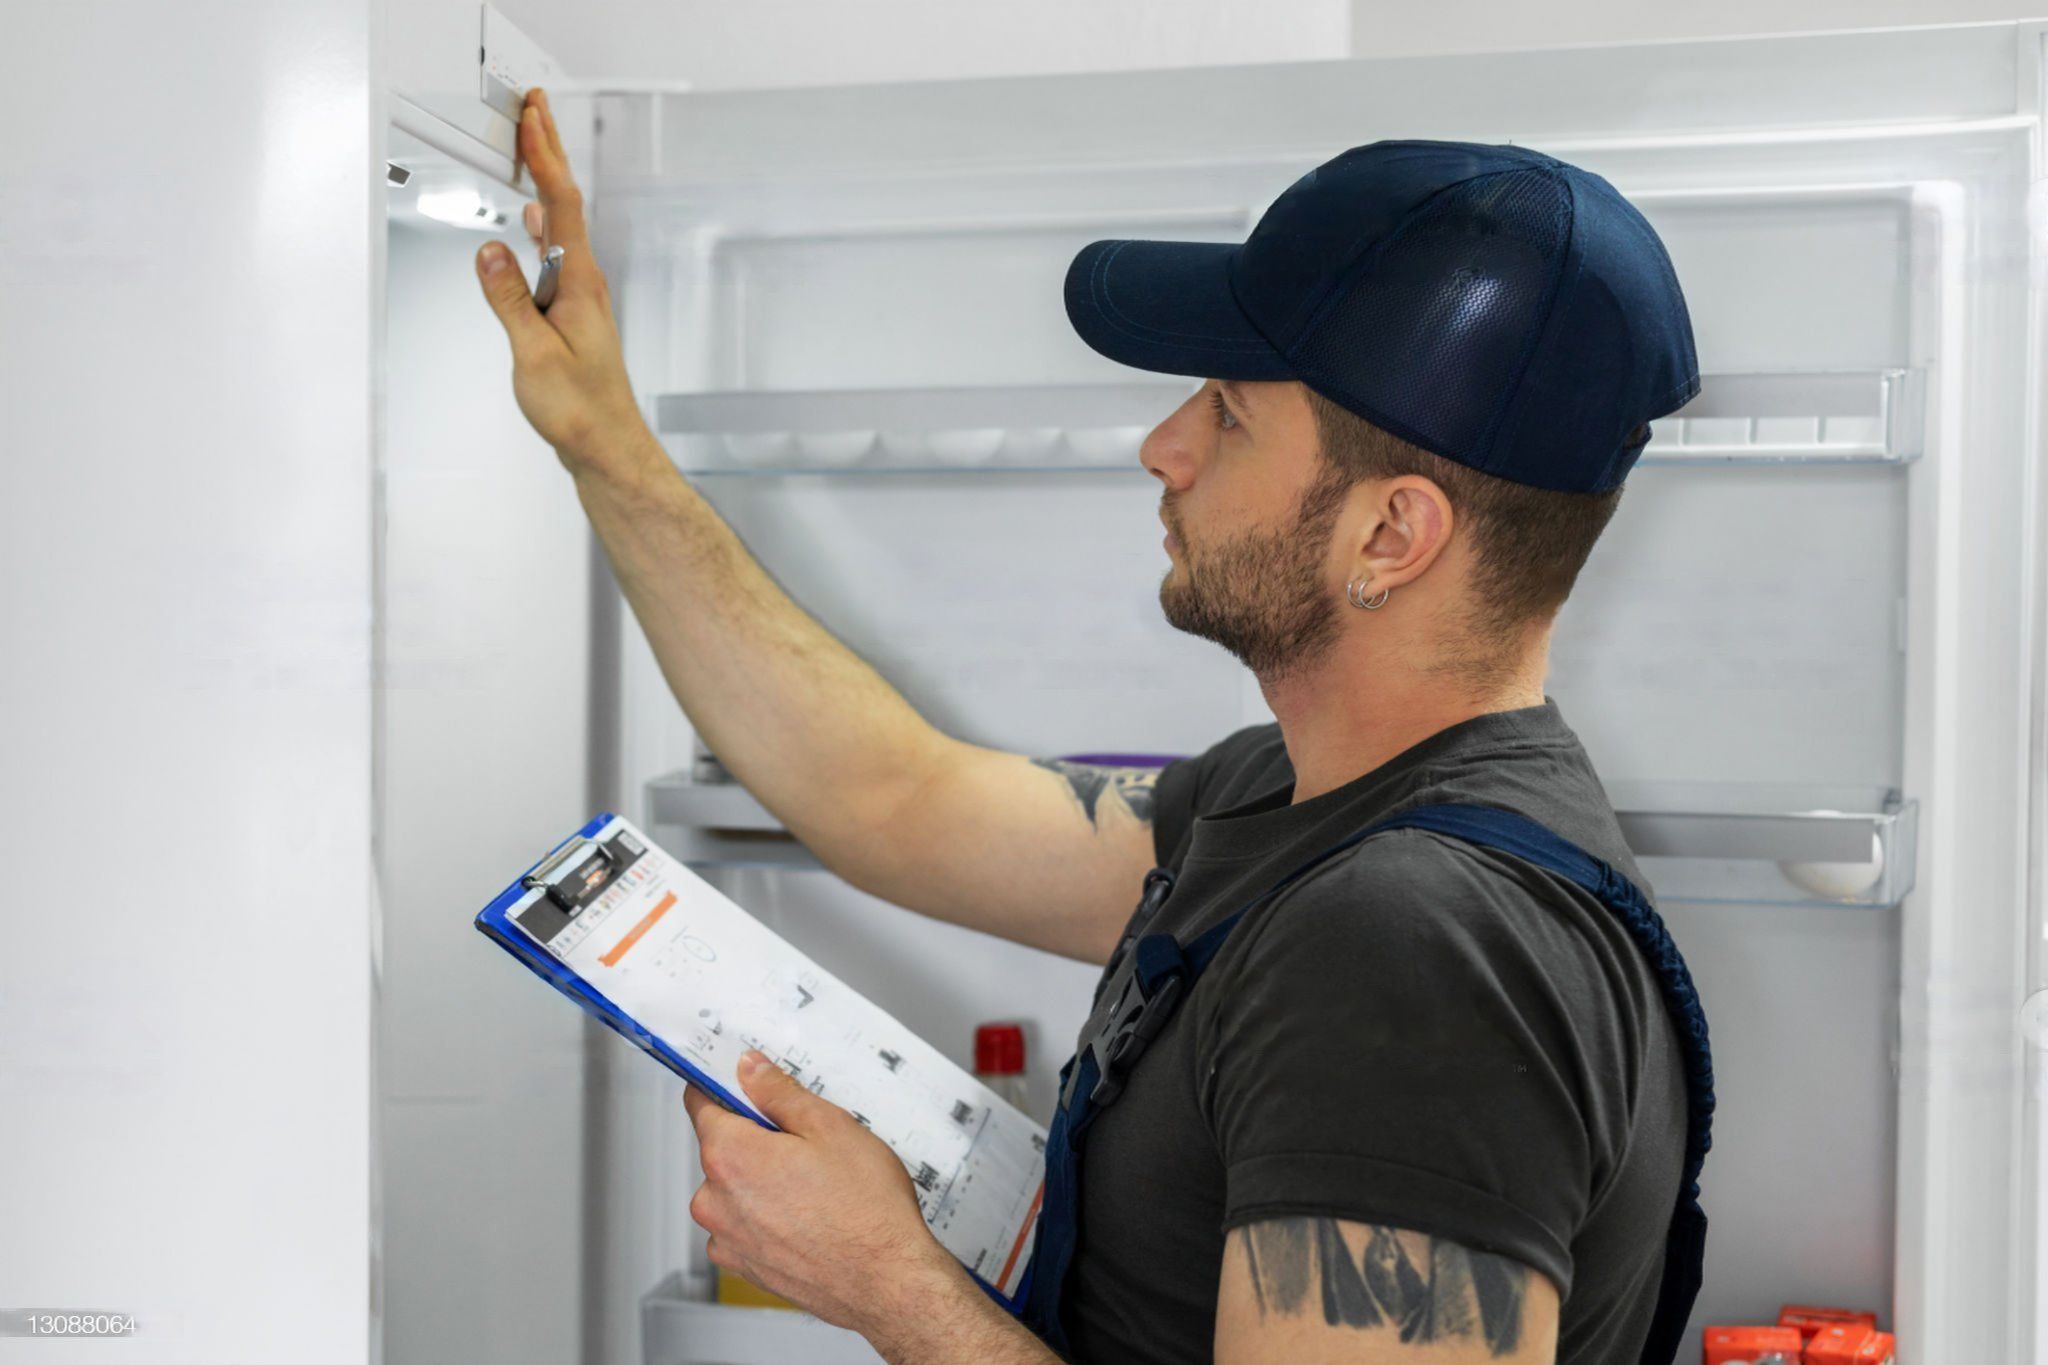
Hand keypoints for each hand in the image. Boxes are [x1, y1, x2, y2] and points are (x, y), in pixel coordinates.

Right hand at [474, 87, 648, 472]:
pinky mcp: (573, 313)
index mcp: (579, 284)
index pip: (561, 204)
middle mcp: (586, 283)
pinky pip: (556, 252)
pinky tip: (534, 222)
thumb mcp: (533, 353)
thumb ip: (509, 299)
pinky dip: (542, 223)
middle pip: (566, 204)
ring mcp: (581, 296)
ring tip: (532, 147)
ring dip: (545, 181)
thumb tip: (490, 251)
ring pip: (561, 225)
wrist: (607, 445)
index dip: (545, 155)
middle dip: (550, 152)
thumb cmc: (579, 410)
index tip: (532, 116)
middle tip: (536, 107)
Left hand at [683, 1051, 961, 1336]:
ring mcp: (727, 1239)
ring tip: (816, 1186)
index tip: (745, 1083)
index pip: (701, 1101)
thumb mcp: (830, 1126)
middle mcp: (715, 1200)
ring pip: (735, 1189)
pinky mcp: (744, 1267)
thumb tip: (750, 1070)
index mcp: (729, 1156)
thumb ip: (778, 1092)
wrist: (887, 1281)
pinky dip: (768, 1216)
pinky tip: (809, 1215)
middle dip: (757, 1138)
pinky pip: (744, 1225)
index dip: (726, 1086)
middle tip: (806, 1142)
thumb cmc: (866, 1211)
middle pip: (722, 1147)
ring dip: (763, 1181)